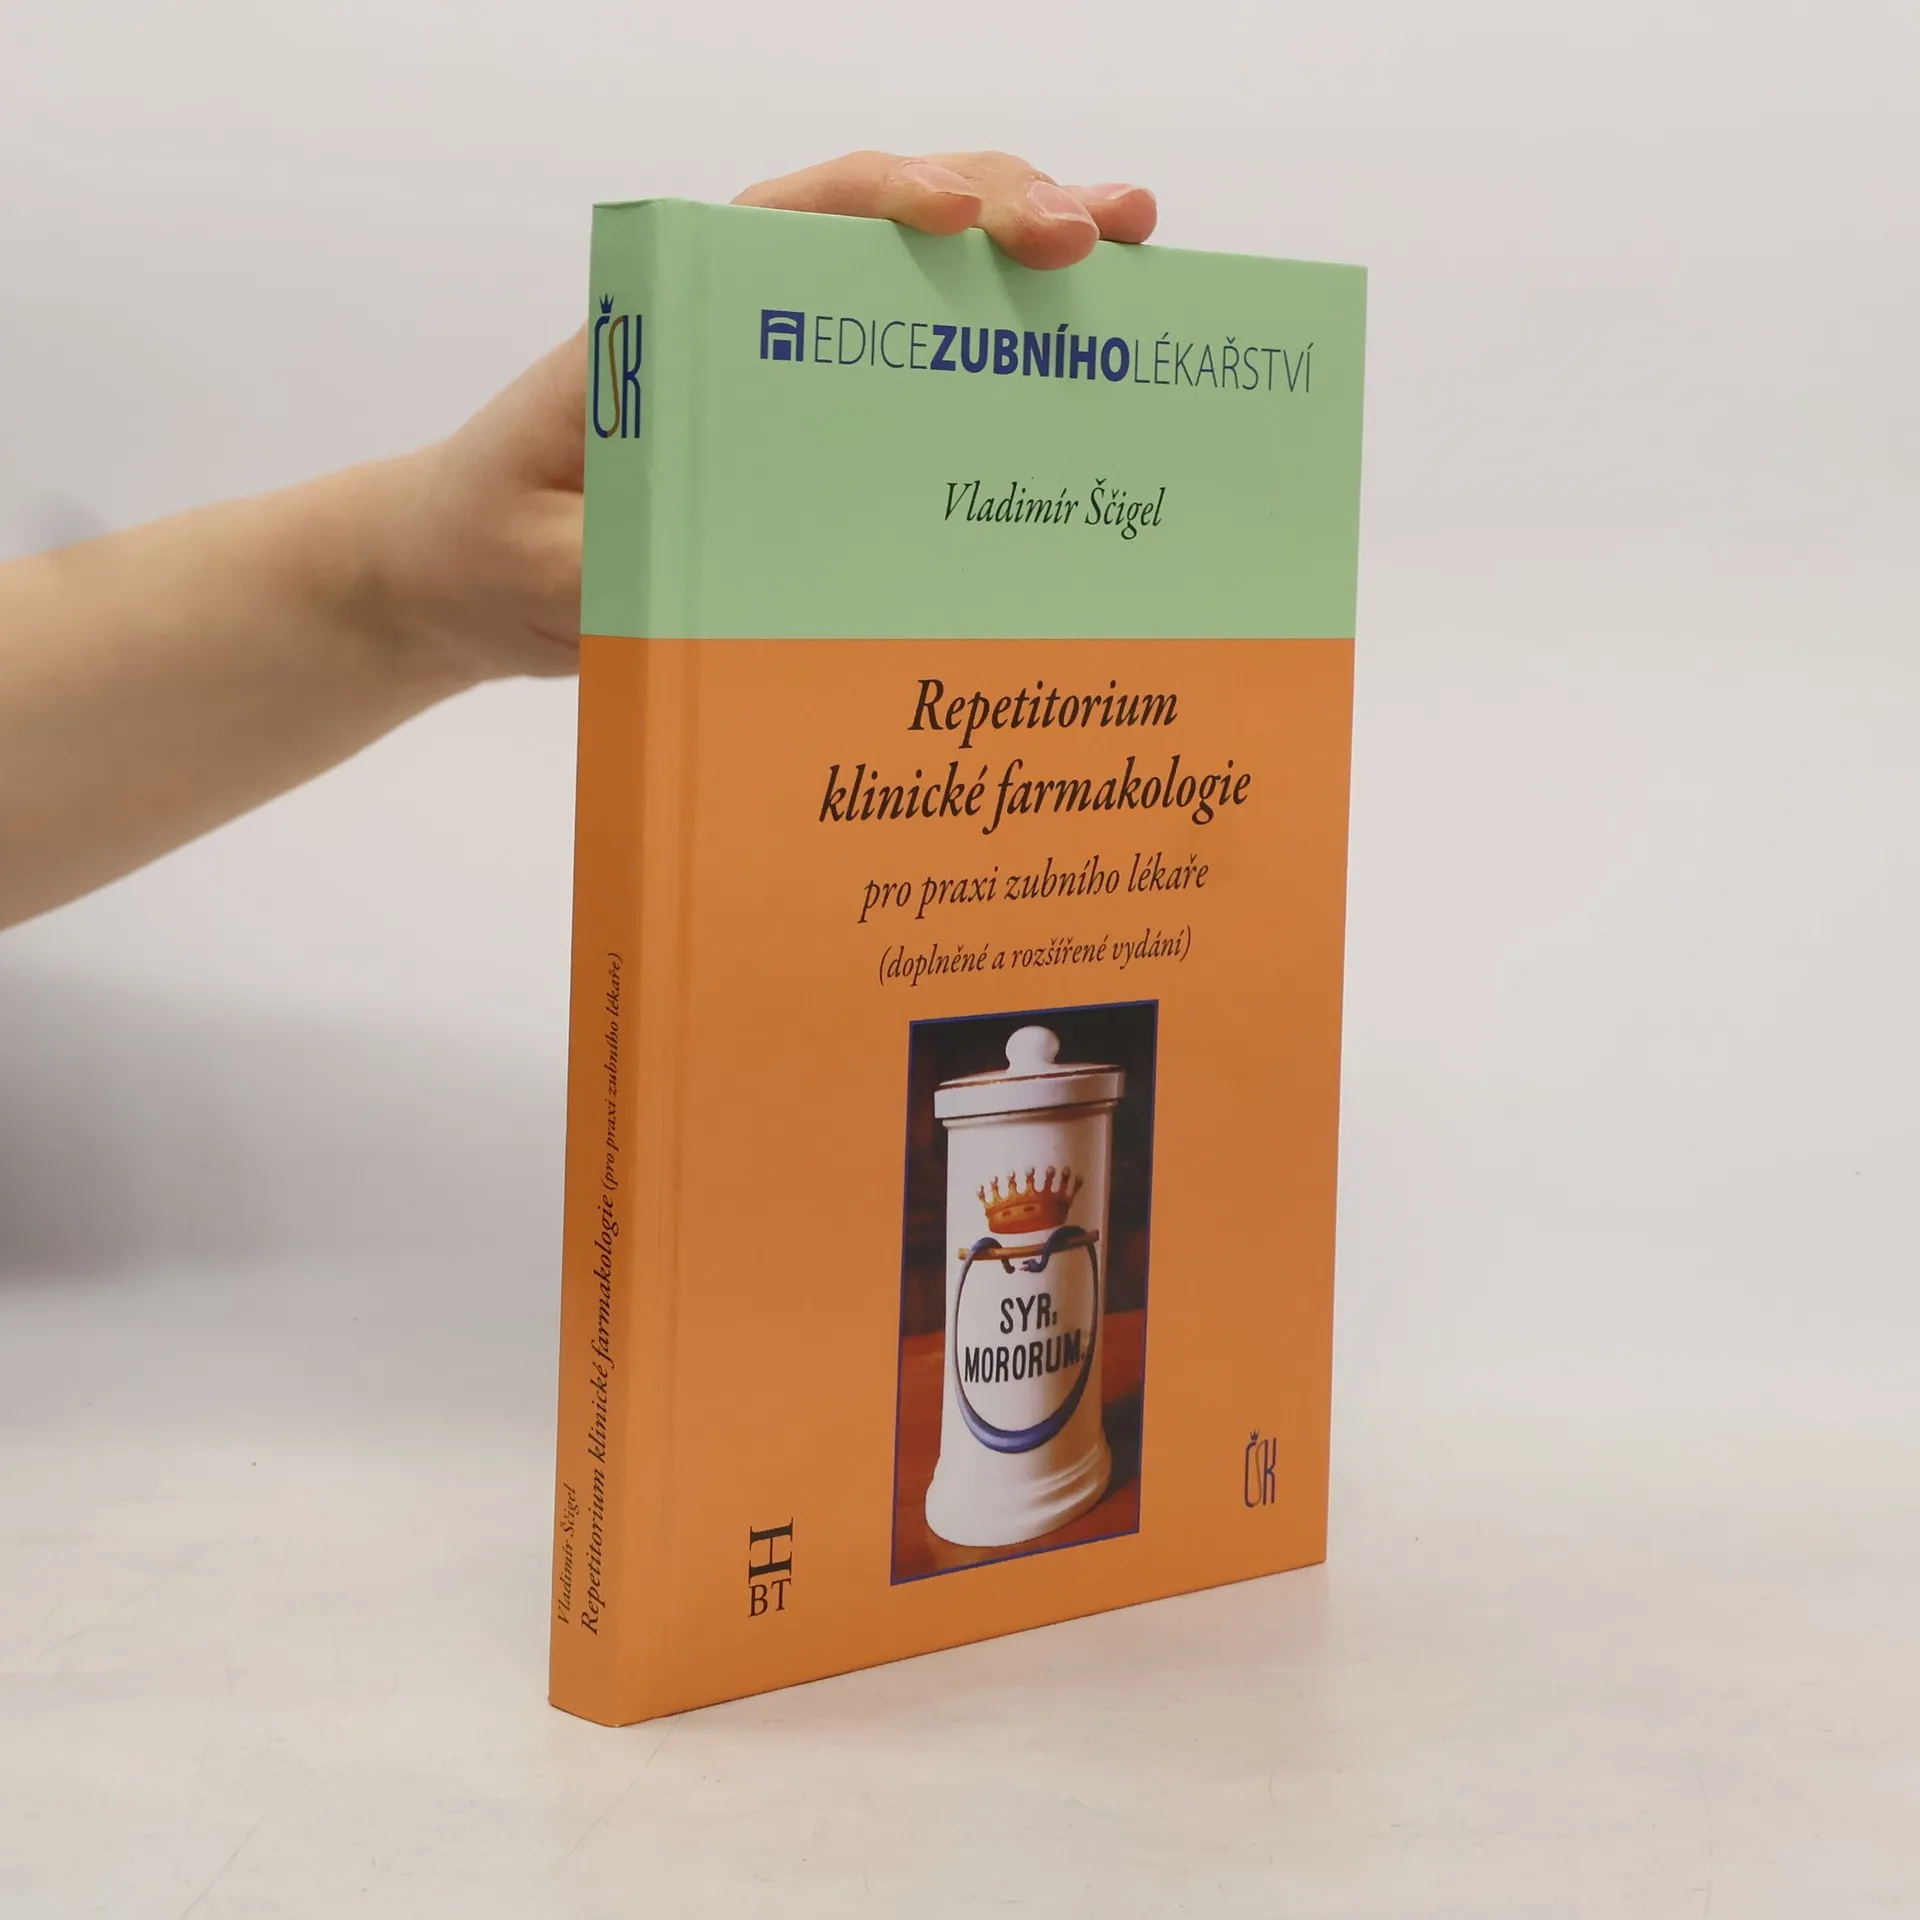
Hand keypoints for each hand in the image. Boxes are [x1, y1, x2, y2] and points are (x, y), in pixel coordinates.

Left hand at [388, 152, 1157, 686]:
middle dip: (1004, 210)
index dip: (891, 200)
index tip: (961, 218)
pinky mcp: (816, 436)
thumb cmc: (490, 545)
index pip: (796, 218)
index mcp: (679, 312)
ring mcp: (793, 373)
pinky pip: (923, 382)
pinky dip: (1003, 365)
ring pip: (926, 294)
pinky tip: (1082, 374)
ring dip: (1030, 270)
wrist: (472, 575)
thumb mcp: (542, 561)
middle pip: (891, 230)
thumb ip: (617, 556)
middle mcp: (748, 319)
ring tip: (1136, 261)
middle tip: (1103, 230)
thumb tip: (736, 570)